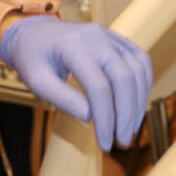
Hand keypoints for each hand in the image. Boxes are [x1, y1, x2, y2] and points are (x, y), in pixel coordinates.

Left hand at [0, 16, 152, 151]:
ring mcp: (109, 35)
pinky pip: (140, 60)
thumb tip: (89, 117)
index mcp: (73, 46)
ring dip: (138, 101)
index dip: (106, 119)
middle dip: (126, 114)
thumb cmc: (32, 58)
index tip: (105, 143)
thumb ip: (62, 99)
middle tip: (123, 141)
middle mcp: (96, 37)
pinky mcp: (117, 39)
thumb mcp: (36, 81)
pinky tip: (135, 105)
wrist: (34, 32)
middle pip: (123, 78)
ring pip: (138, 68)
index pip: (99, 87)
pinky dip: (143, 84)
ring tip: (130, 127)